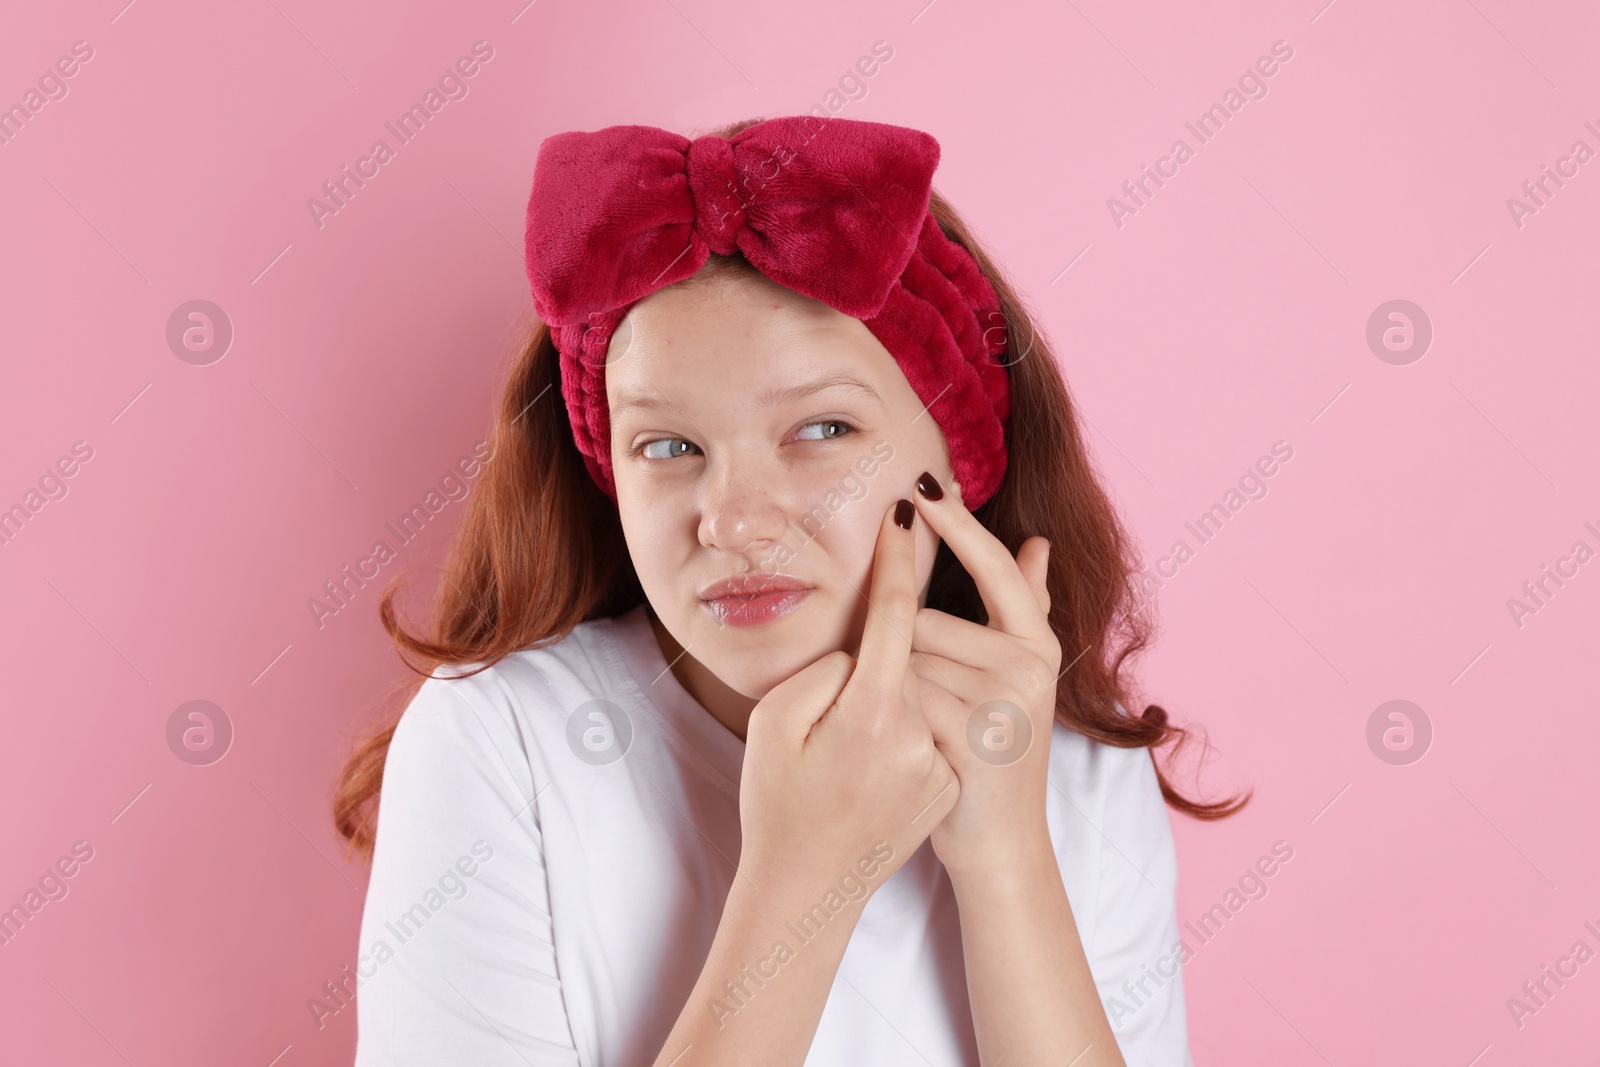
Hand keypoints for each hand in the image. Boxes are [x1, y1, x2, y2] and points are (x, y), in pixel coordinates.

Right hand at [737, 498, 959, 899]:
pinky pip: (926, 725)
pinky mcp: (945, 780)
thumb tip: (863, 642)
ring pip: (919, 688)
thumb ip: (823, 670)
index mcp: (870, 712)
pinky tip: (867, 766)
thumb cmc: (777, 804)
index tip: (908, 508)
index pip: (896, 612)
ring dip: (891, 690)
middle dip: (879, 647)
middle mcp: (915, 733)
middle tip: (836, 704)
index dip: (901, 557)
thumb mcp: (773, 727)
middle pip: (910, 649)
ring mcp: (936, 760)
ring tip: (849, 744)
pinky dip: (904, 725)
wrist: (808, 887)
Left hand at [906, 473, 1061, 877]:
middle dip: (904, 654)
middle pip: (925, 622)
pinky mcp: (972, 739)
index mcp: (1036, 646)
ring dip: (894, 687)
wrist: (999, 842)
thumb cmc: (993, 750)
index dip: (960, 525)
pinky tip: (908, 745)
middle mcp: (1028, 668)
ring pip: (907, 659)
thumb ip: (1030, 606)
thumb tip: (1038, 540)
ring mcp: (1004, 704)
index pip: (996, 568)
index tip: (926, 484)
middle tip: (926, 707)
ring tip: (921, 730)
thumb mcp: (1020, 676)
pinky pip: (902, 697)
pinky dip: (890, 715)